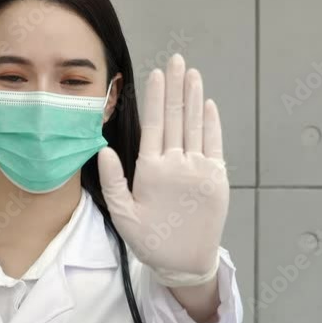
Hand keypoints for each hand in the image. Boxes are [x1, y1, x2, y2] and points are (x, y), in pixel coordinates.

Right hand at [98, 54, 229, 285]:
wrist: (188, 262)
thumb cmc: (151, 240)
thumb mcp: (122, 215)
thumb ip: (113, 180)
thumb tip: (103, 148)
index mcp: (151, 171)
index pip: (154, 124)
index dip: (156, 96)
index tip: (157, 73)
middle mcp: (177, 164)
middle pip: (176, 117)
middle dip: (176, 86)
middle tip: (177, 60)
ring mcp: (200, 169)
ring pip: (196, 125)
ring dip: (194, 97)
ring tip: (192, 73)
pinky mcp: (217, 178)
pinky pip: (214, 143)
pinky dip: (211, 122)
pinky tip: (207, 103)